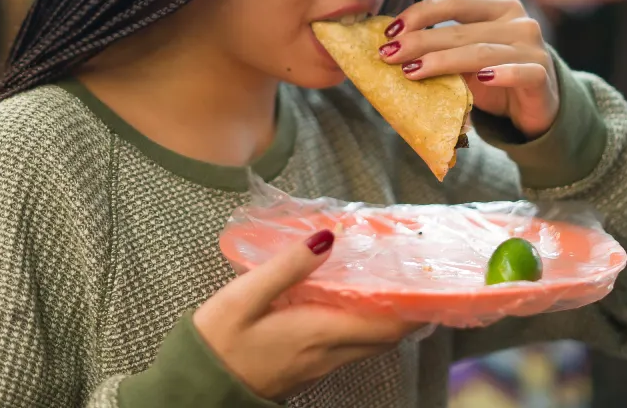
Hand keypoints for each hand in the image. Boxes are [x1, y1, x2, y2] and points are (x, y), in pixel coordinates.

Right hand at [194, 230, 423, 399]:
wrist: (197, 389)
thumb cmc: (218, 341)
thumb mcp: (245, 296)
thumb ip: (289, 267)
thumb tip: (329, 237)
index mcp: (320, 333)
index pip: (386, 324)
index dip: (413, 305)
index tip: (429, 279)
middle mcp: (329, 354)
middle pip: (385, 336)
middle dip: (407, 310)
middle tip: (415, 275)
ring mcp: (319, 365)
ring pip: (368, 343)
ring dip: (386, 319)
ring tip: (391, 283)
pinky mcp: (307, 369)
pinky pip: (349, 347)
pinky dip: (363, 326)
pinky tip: (352, 304)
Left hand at [379, 0, 559, 137]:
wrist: (536, 110)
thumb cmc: (494, 80)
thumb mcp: (466, 60)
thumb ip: (442, 48)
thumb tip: (391, 47)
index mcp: (499, 8)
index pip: (454, 2)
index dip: (420, 13)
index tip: (390, 32)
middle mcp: (519, 22)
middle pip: (461, 30)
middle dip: (420, 42)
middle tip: (388, 55)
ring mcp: (533, 48)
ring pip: (482, 52)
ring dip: (443, 61)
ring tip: (412, 71)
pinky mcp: (543, 76)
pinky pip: (522, 73)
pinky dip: (502, 75)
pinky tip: (481, 79)